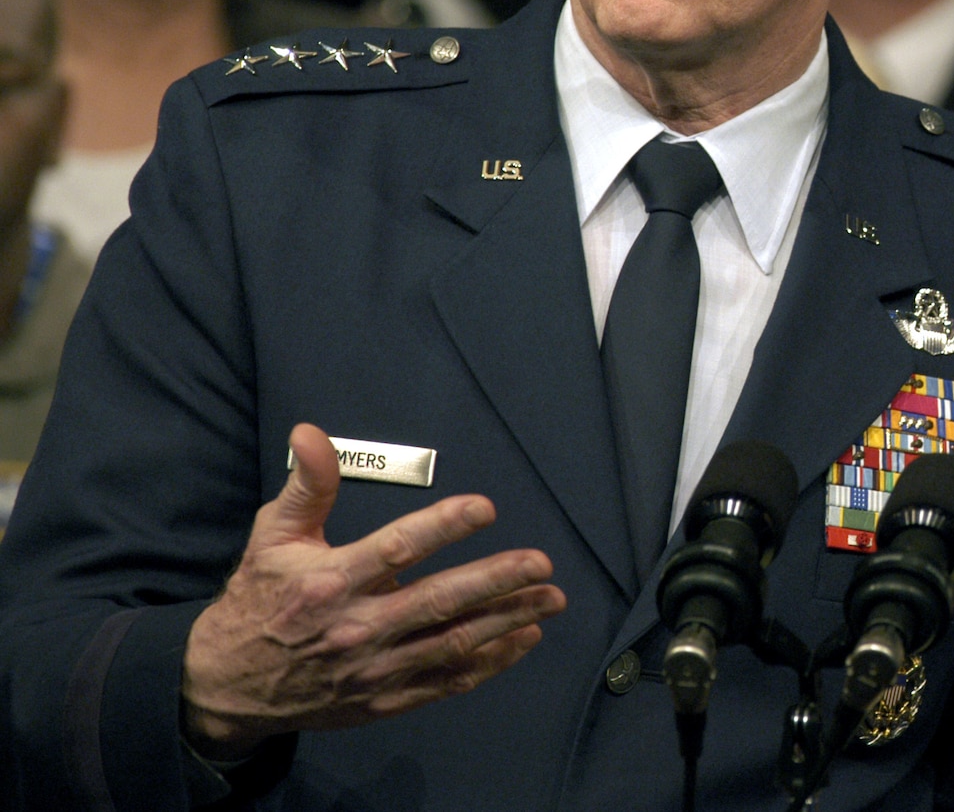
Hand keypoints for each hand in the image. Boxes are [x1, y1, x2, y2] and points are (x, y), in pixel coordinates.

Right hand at [180, 424, 566, 759]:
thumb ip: (306, 484)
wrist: (224, 685)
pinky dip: (490, 662)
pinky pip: (446, 682)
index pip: (398, 548)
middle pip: (439, 600)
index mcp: (330, 581)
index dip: (444, 526)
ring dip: (507, 620)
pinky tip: (523, 639)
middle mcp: (356, 627)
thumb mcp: (273, 535)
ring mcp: (372, 668)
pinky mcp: (383, 700)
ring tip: (550, 599)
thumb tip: (312, 432)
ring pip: (453, 642)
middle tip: (542, 563)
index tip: (486, 508)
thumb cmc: (257, 599)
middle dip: (497, 580)